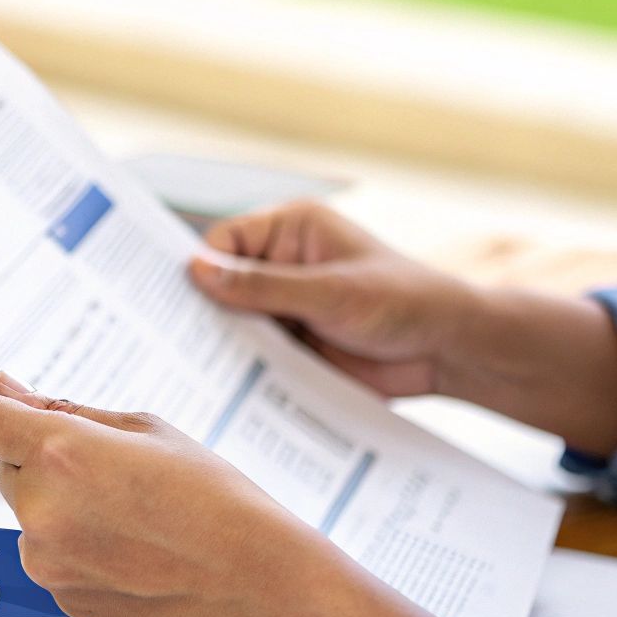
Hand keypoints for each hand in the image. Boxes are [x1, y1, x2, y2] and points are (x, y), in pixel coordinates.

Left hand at [0, 372, 336, 616]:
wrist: (251, 583)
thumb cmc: (211, 497)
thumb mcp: (144, 429)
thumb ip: (61, 410)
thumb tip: (5, 389)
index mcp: (59, 453)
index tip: (5, 405)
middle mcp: (39, 510)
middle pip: (5, 468)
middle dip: (41, 461)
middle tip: (110, 470)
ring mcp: (46, 563)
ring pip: (28, 517)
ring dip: (58, 508)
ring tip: (130, 516)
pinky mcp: (60, 600)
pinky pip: (50, 559)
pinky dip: (76, 550)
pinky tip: (132, 550)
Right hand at [187, 201, 478, 396]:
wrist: (447, 351)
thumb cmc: (402, 302)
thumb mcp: (330, 293)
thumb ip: (263, 286)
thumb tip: (196, 271)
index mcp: (291, 230)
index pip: (223, 242)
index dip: (198, 269)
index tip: (172, 300)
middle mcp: (282, 264)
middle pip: (222, 284)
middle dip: (204, 310)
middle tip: (169, 340)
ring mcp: (287, 306)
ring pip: (234, 323)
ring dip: (223, 344)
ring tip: (190, 369)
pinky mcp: (294, 344)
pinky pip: (255, 354)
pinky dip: (243, 368)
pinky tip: (223, 386)